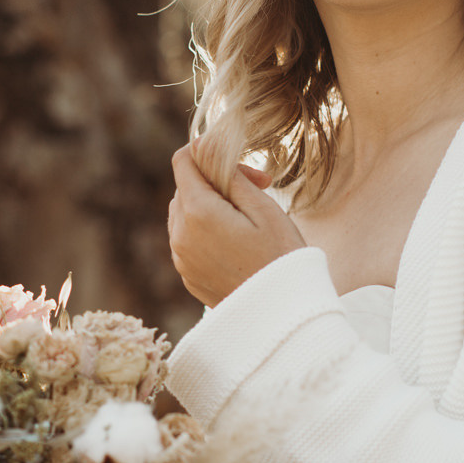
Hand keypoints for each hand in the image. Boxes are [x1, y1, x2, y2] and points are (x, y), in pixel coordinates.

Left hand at [167, 144, 306, 306]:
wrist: (283, 313)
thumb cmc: (281, 256)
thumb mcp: (263, 207)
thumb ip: (229, 175)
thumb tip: (202, 148)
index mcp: (197, 212)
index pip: (183, 161)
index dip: (207, 153)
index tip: (238, 165)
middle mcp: (180, 235)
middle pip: (185, 187)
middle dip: (216, 182)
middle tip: (258, 190)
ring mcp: (181, 258)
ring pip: (183, 213)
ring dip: (209, 206)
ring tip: (248, 220)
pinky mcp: (188, 276)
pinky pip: (188, 240)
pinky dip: (206, 231)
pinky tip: (237, 243)